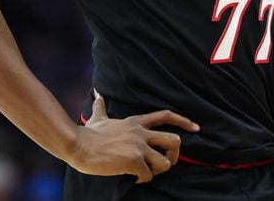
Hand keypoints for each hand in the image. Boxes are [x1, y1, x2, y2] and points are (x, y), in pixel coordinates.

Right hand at [68, 90, 199, 182]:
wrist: (78, 144)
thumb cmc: (88, 133)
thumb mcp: (99, 117)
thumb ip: (101, 106)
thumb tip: (97, 93)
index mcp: (136, 122)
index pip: (166, 116)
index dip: (183, 121)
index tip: (195, 128)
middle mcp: (141, 133)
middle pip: (174, 140)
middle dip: (175, 154)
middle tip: (168, 162)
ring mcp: (138, 147)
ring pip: (164, 162)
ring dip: (158, 170)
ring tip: (147, 172)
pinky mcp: (133, 161)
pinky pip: (148, 175)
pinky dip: (144, 179)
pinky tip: (135, 178)